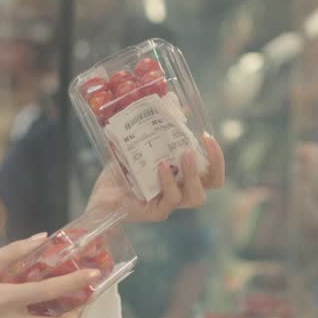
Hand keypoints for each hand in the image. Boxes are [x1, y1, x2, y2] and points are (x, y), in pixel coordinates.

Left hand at [87, 134, 226, 222]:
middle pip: (213, 185)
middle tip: (203, 141)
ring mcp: (170, 204)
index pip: (212, 173)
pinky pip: (171, 199)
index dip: (216, 156)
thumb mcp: (140, 146)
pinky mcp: (157, 212)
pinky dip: (168, 181)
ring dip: (193, 172)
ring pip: (196, 196)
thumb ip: (158, 130)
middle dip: (215, 163)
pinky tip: (161, 166)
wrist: (100, 197)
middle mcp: (181, 191)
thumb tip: (175, 105)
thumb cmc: (121, 173)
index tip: (207, 136)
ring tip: (184, 153)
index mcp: (183, 178)